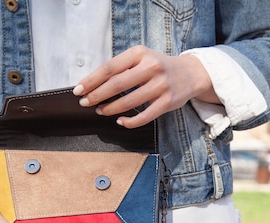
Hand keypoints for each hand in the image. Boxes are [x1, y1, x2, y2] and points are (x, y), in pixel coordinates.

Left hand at [72, 45, 219, 127]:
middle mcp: (151, 67)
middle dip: (97, 96)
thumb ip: (121, 67)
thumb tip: (93, 84)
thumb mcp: (141, 58)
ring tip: (100, 111)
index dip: (91, 80)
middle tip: (85, 103)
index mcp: (140, 54)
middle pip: (117, 84)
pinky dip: (129, 121)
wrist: (190, 73)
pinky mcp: (167, 102)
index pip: (109, 68)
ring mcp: (161, 85)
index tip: (79, 90)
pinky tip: (120, 121)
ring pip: (129, 101)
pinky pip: (144, 116)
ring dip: (110, 108)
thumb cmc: (159, 66)